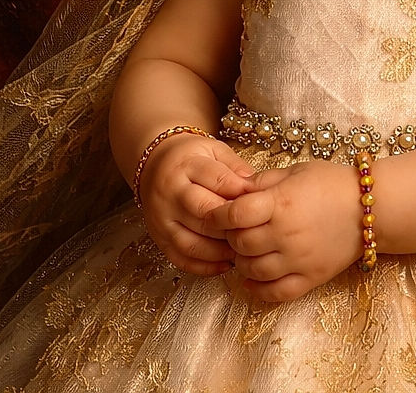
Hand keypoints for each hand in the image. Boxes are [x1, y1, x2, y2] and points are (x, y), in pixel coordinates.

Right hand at [138, 133, 255, 275]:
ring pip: (192, 242)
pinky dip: (204, 266)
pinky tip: (225, 264)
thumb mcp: (213, 150)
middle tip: (255, 230)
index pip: (216, 180)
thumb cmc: (190, 157)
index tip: (260, 200)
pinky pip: (181, 259)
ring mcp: (162, 220)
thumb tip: (254, 187)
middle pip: (204, 214)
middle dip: (232, 224)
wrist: (154, 165)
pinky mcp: (159, 238)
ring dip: (221, 251)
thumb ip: (234, 166)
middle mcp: (170, 194)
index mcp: (185, 166)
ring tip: (244, 250)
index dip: (240, 192)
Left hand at [206, 160, 361, 301]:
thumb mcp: (296, 171)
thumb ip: (263, 181)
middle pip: (240, 243)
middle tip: (233, 230)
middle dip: (230, 236)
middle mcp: (286, 234)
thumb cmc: (333, 182)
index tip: (213, 213)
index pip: (235, 214)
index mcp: (281, 203)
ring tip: (247, 250)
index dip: (218, 214)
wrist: (372, 206)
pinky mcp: (310, 279)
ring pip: (252, 271)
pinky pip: (274, 293)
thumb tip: (235, 191)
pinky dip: (258, 289)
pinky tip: (253, 278)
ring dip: (242, 261)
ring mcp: (298, 260)